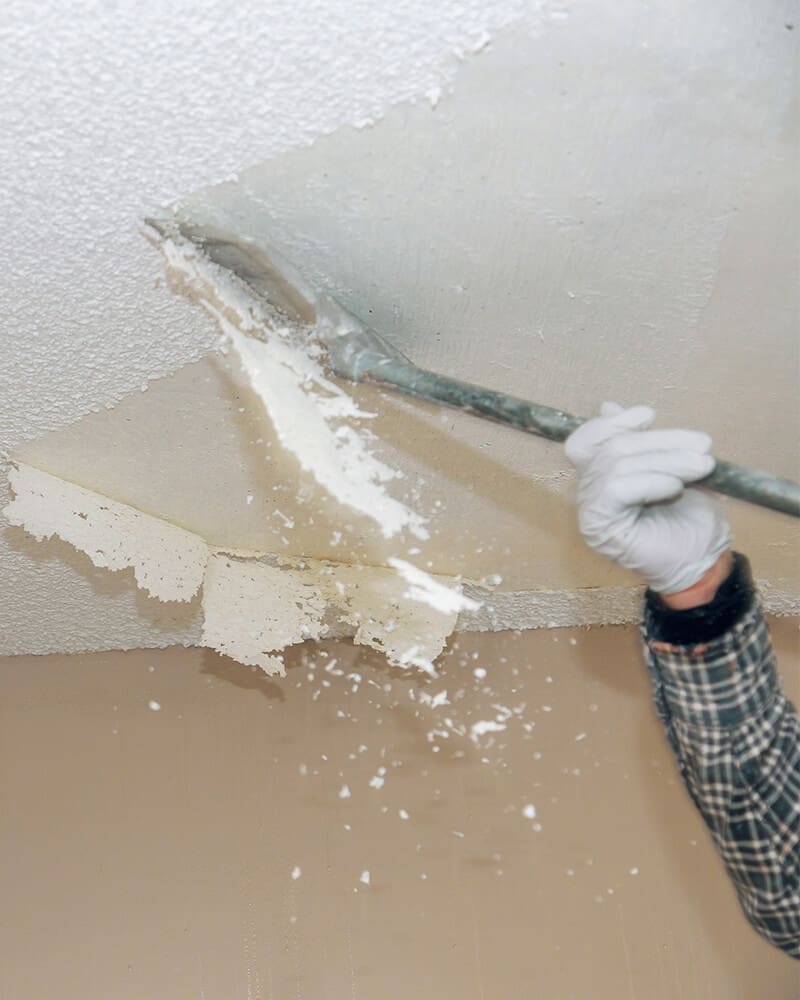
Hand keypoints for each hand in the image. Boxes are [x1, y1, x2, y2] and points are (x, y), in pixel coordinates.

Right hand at [565, 402, 731, 594]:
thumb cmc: (688, 519)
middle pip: (611, 448)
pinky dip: (650, 482)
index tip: (648, 415)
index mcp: (600, 478)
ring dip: (666, 461)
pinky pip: (616, 489)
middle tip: (702, 445)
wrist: (701, 562)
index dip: (610, 424)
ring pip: (617, 464)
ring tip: (701, 467)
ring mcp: (591, 512)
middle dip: (660, 441)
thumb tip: (608, 406)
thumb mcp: (669, 467)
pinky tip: (675, 488)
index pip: (584, 442)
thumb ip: (640, 443)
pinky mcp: (599, 527)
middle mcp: (589, 494)